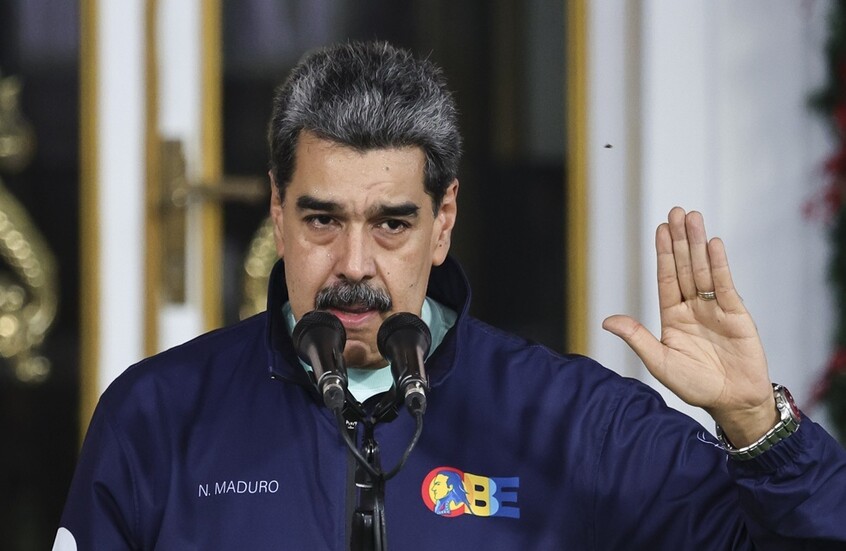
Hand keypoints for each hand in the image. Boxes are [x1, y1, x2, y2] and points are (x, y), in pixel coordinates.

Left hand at [602, 207, 777, 445]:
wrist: (733, 402)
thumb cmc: (695, 385)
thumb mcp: (660, 362)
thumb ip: (637, 338)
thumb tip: (606, 321)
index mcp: (672, 316)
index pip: (666, 278)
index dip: (663, 253)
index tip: (660, 229)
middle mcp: (692, 307)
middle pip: (684, 267)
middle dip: (680, 240)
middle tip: (676, 211)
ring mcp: (715, 308)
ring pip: (703, 270)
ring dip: (697, 244)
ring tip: (693, 217)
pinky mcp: (736, 314)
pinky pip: (725, 285)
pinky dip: (718, 264)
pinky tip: (712, 244)